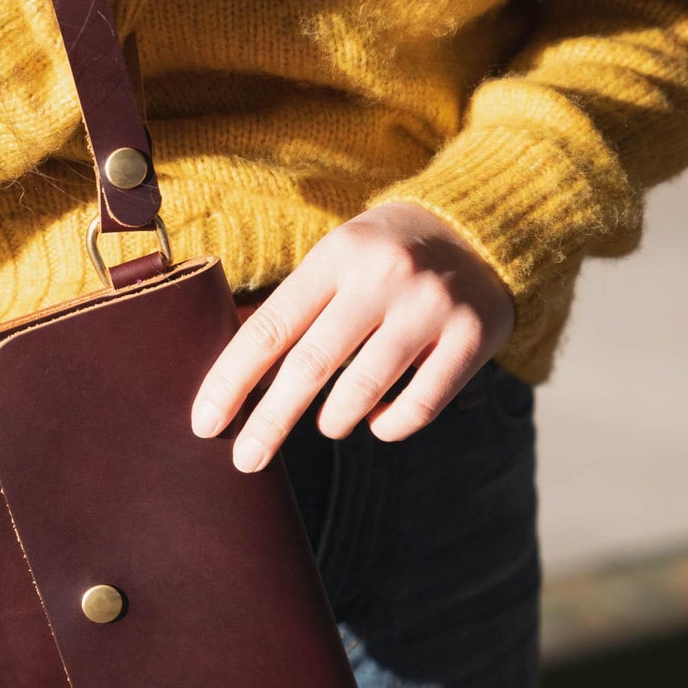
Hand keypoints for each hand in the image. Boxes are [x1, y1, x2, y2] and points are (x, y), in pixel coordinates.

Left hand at [191, 204, 517, 471]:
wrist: (483, 227)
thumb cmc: (385, 256)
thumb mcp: (335, 260)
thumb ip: (291, 308)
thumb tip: (227, 374)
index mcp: (337, 255)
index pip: (270, 327)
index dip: (232, 381)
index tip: (205, 424)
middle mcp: (383, 278)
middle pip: (310, 366)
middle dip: (270, 422)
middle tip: (246, 460)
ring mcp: (430, 307)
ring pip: (362, 392)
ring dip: (333, 421)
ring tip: (328, 424)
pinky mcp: (472, 336)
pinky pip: (418, 407)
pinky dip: (388, 425)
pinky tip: (378, 421)